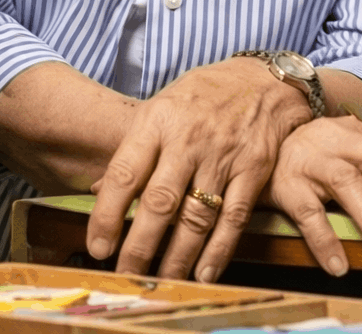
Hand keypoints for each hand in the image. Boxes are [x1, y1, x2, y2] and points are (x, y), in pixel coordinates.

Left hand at [86, 57, 311, 280]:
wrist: (262, 80)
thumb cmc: (204, 95)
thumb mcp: (163, 106)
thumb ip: (136, 147)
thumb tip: (100, 188)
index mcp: (159, 119)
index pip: (125, 171)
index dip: (107, 214)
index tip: (98, 247)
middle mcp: (189, 138)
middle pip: (160, 202)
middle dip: (140, 247)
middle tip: (127, 276)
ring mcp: (223, 154)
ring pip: (196, 216)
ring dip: (177, 257)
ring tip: (162, 282)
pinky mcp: (253, 168)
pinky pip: (234, 217)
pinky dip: (219, 251)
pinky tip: (203, 273)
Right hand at [259, 115, 361, 276]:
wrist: (256, 143)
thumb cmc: (311, 156)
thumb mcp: (346, 154)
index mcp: (356, 134)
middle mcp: (337, 141)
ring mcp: (311, 161)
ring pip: (345, 180)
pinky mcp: (286, 185)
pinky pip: (307, 211)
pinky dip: (324, 238)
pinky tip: (338, 263)